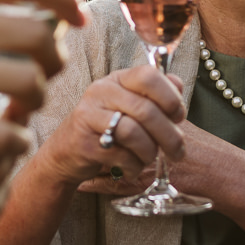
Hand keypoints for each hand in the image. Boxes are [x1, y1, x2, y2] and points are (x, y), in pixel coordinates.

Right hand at [38, 64, 186, 192]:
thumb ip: (155, 95)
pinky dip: (133, 166)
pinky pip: (121, 155)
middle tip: (178, 153)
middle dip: (169, 136)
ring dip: (149, 152)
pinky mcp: (83, 142)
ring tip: (149, 159)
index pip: (148, 76)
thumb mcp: (129, 106)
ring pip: (133, 133)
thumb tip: (178, 85)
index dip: (170, 98)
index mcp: (117, 80)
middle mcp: (100, 91)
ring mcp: (89, 115)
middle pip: (145, 110)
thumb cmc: (106, 129)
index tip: (178, 117)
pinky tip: (131, 168)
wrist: (65, 153)